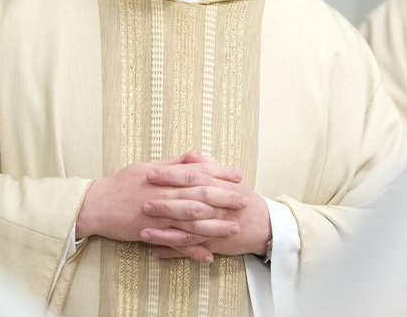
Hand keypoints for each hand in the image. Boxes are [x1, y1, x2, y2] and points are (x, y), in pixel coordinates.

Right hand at [75, 150, 245, 253]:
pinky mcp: (151, 232)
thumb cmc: (120, 184)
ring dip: (215, 225)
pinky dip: (192, 250)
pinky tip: (208, 255)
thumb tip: (195, 154)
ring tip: (233, 228)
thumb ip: (173, 162)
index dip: (220, 173)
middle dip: (225, 198)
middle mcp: (163, 192)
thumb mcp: (146, 166)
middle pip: (200, 195)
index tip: (237, 175)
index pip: (198, 171)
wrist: (94, 204)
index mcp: (164, 174)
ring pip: (192, 221)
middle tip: (244, 200)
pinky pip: (175, 243)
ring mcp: (158, 214)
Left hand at [142, 152, 271, 262]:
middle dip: (165, 203)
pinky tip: (154, 251)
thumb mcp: (229, 178)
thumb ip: (209, 165)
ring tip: (142, 231)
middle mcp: (217, 206)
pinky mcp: (214, 244)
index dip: (171, 175)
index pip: (192, 177)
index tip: (150, 172)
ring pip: (188, 230)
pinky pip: (191, 249)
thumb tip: (192, 154)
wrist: (263, 224)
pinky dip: (173, 251)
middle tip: (142, 201)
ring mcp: (216, 227)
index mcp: (219, 185)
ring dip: (164, 232)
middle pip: (189, 203)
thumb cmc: (243, 198)